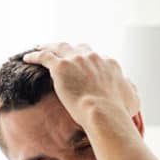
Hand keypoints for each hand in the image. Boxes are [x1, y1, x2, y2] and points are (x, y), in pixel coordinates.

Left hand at [22, 42, 139, 125]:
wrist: (103, 113)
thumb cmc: (118, 112)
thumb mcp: (133, 100)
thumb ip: (131, 90)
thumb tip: (130, 87)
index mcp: (110, 64)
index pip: (97, 58)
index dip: (89, 62)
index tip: (83, 67)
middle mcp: (94, 57)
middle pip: (79, 48)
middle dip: (71, 50)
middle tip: (63, 54)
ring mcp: (77, 60)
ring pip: (60, 47)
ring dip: (51, 46)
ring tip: (42, 47)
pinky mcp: (61, 67)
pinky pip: (44, 56)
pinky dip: (36, 55)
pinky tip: (27, 58)